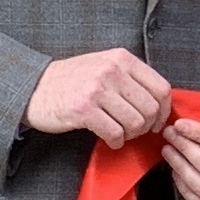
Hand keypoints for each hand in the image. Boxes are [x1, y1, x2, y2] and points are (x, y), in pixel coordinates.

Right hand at [29, 49, 171, 146]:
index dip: (164, 111)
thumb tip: (161, 103)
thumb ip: (131, 78)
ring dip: (130, 135)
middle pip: (151, 109)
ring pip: (135, 123)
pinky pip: (115, 132)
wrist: (35, 88)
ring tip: (120, 133)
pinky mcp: (83, 108)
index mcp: (121, 58)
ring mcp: (96, 88)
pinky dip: (116, 141)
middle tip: (134, 130)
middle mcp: (111, 70)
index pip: (161, 88)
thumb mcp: (105, 66)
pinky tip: (109, 138)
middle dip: (146, 126)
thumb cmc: (73, 80)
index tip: (157, 121)